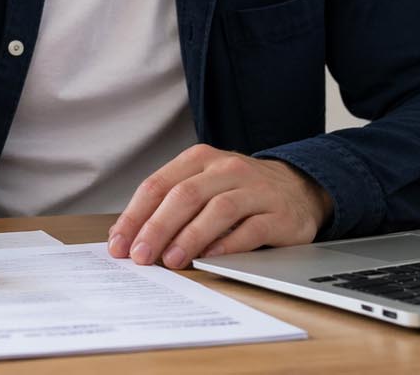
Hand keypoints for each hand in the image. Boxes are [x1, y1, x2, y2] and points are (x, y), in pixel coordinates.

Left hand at [107, 143, 331, 269]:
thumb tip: (130, 238)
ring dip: (191, 237)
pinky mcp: (279, 214)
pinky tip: (210, 259)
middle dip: (157, 227)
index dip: (135, 215)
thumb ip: (170, 206)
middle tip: (141, 256)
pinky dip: (228, 245)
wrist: (299, 189)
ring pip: (218, 209)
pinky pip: (251, 229)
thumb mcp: (204, 186)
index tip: (119, 243)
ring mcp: (255, 189)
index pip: (158, 185)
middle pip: (185, 195)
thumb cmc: (240, 192)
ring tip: (172, 260)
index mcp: (200, 160)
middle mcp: (227, 169)